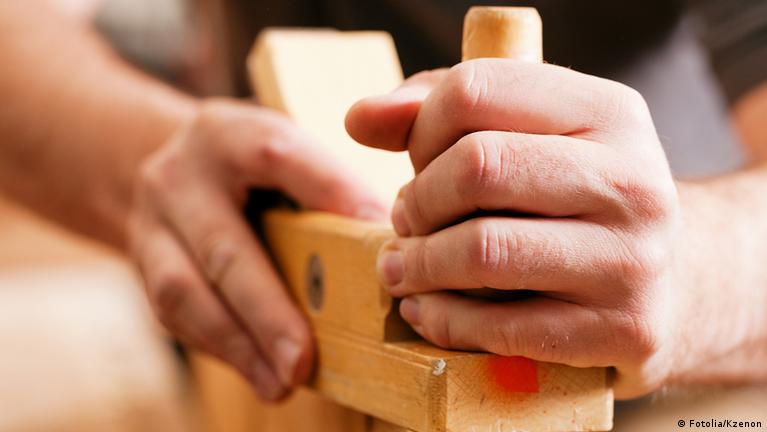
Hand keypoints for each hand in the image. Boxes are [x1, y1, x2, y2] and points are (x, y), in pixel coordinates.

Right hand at [131, 100, 384, 399]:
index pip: (281, 159)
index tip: (379, 251)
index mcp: (232, 135)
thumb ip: (328, 184)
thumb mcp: (283, 150)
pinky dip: (222, 348)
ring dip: (239, 345)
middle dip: (268, 312)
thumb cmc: (251, 164)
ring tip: (282, 382)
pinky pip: (174, 314)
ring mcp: (152, 220)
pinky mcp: (142, 261)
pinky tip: (259, 372)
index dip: (332, 199)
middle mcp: (182, 174)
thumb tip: (389, 248)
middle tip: (303, 361)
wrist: (172, 162)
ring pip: (185, 291)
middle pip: (225, 248)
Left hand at [347, 60, 680, 397]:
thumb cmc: (576, 200)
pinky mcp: (622, 330)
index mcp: (609, 112)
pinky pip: (499, 328)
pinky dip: (441, 320)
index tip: (417, 160)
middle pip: (476, 167)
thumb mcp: (530, 135)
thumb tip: (360, 118)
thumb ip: (440, 111)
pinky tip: (424, 309)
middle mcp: (633, 180)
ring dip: (417, 263)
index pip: (475, 90)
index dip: (420, 127)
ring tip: (401, 266)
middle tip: (406, 219)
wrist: (678, 283)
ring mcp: (633, 260)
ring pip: (481, 250)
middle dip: (416, 199)